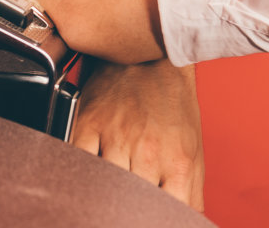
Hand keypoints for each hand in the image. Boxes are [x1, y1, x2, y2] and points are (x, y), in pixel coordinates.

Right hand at [72, 60, 205, 210]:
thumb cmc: (174, 105)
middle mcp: (147, 152)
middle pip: (131, 202)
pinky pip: (75, 159)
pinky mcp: (89, 123)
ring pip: (102, 185)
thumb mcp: (193, 151)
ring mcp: (116, 137)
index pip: (165, 211)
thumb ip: (191, 193)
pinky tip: (81, 177)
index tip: (144, 216)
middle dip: (126, 210)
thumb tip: (187, 219)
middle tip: (123, 207)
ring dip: (102, 193)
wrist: (155, 57)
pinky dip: (76, 172)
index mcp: (178, 163)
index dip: (154, 218)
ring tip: (104, 193)